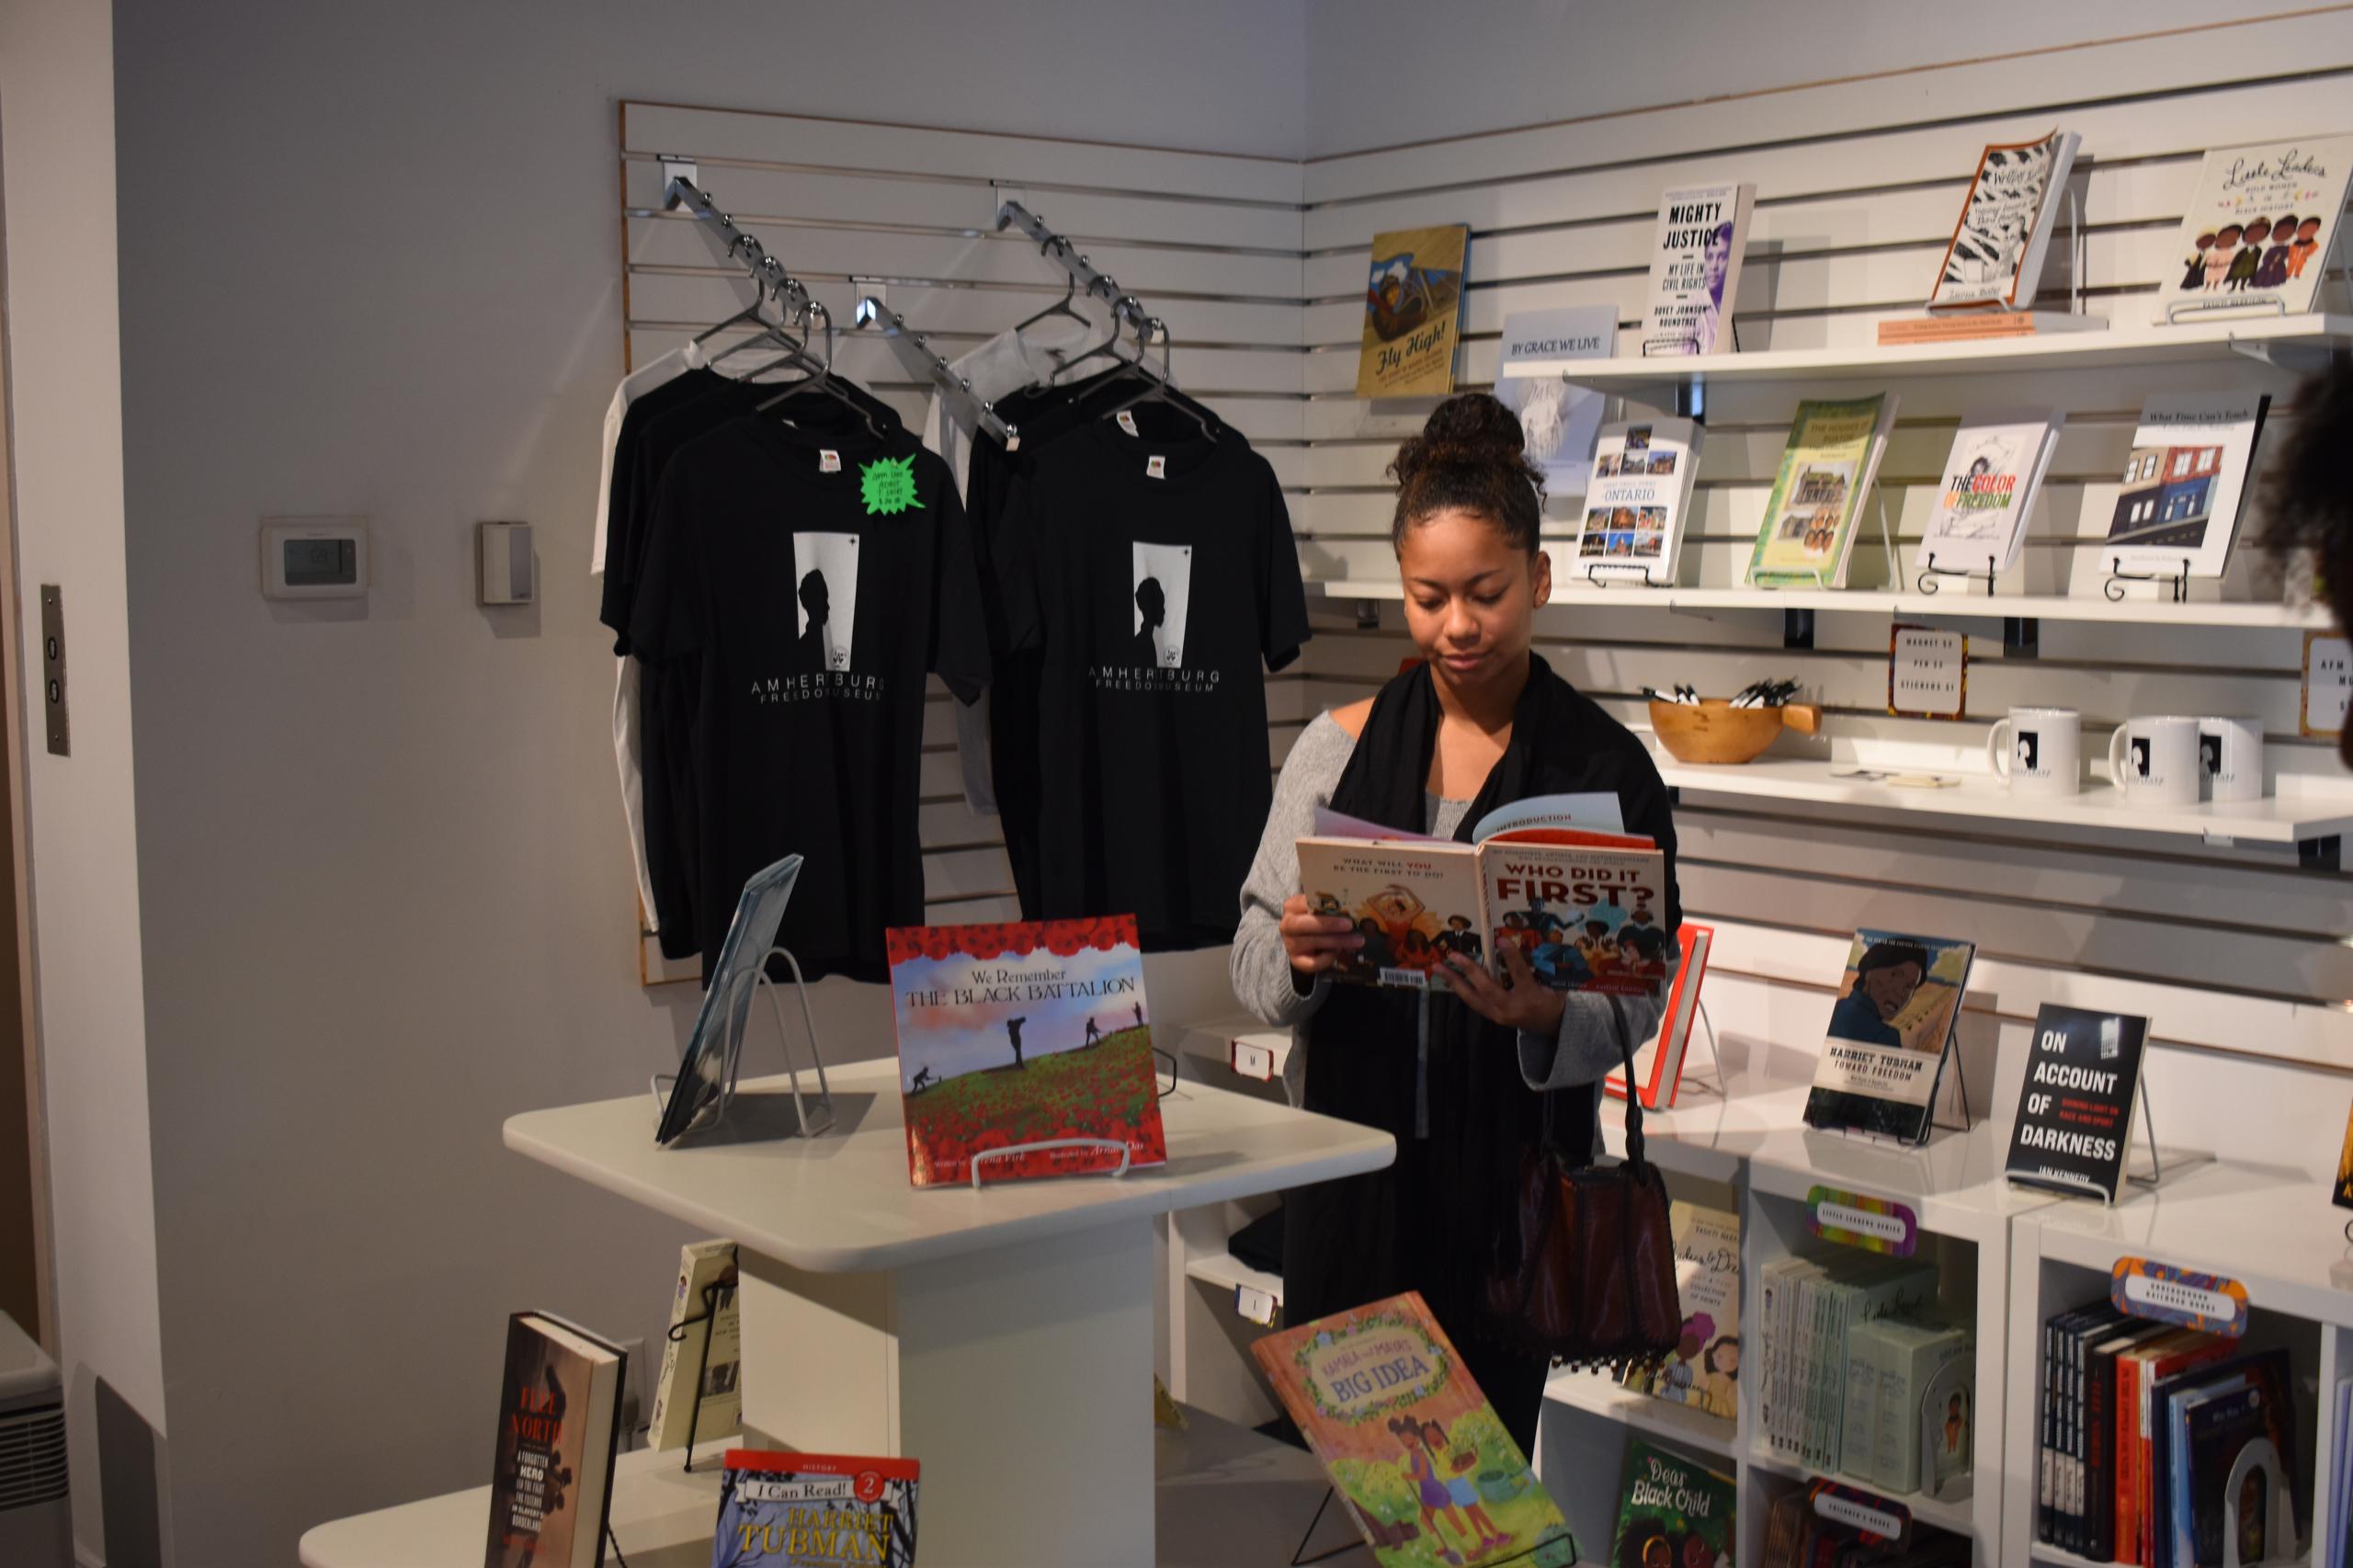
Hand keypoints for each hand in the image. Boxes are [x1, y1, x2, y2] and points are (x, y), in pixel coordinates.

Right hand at [1280, 894, 1362, 974]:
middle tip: (1349, 925)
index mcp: (1292, 907)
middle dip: (1329, 924)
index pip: (1304, 903)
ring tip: (1355, 941)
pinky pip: (1312, 963)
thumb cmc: (1316, 921)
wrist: (1305, 941)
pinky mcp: (1296, 960)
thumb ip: (1330, 907)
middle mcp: (1287, 925)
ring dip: (1336, 941)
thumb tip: (1354, 907)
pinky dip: (1327, 958)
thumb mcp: (1320, 910)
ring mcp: (1290, 944)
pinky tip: (1337, 952)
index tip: (1341, 906)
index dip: (1322, 905)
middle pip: (1304, 924)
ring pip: (1312, 942)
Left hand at [1443, 942, 1566, 1034]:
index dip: (1511, 957)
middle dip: (1469, 970)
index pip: (1520, 974)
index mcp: (1532, 996)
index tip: (1500, 940)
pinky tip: (1449, 979)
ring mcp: (1500, 1015)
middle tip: (1453, 955)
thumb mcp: (1550, 982)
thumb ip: (1535, 967)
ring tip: (1438, 968)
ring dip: (1455, 982)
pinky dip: (1460, 990)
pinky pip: (1473, 1003)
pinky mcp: (1493, 1018)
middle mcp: (1513, 1008)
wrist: (1552, 1025)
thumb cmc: (1551, 999)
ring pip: (1473, 998)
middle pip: (1488, 988)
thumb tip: (1513, 945)